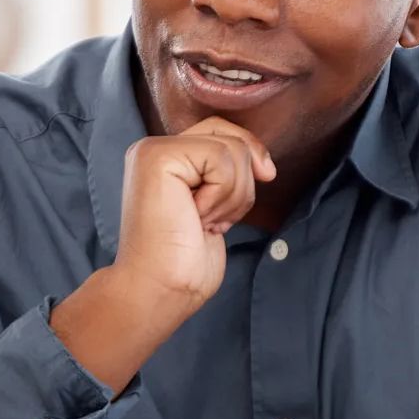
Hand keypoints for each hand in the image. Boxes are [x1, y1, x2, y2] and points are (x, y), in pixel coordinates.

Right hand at [115, 116, 275, 305]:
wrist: (159, 288)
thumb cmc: (187, 256)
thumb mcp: (219, 204)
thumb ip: (230, 174)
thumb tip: (265, 164)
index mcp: (167, 157)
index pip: (223, 131)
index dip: (251, 152)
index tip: (265, 179)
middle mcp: (154, 148)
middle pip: (231, 136)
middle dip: (244, 181)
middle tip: (218, 218)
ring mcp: (153, 150)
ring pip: (232, 149)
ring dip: (233, 196)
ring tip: (204, 221)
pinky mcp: (157, 158)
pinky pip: (221, 159)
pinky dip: (222, 195)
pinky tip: (197, 217)